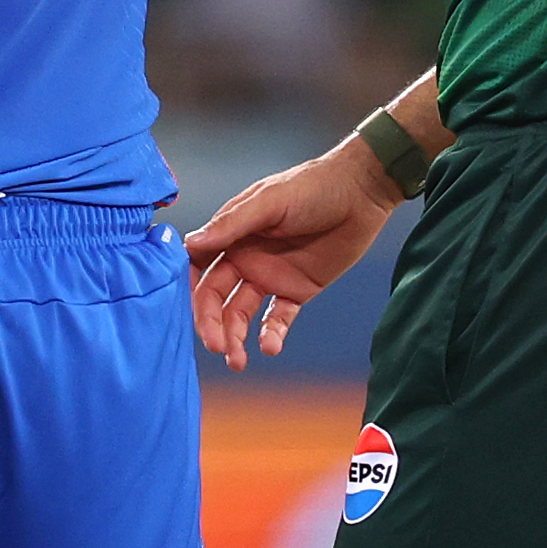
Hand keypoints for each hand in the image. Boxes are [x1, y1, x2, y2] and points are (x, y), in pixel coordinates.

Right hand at [184, 142, 401, 370]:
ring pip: (242, 313)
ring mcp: (270, 276)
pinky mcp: (297, 290)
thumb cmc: (311, 187)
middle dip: (211, 323)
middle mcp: (245, 258)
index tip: (186, 312)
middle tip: (215, 346)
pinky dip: (271, 334)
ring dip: (236, 336)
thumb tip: (189, 244)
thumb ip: (231, 225)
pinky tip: (270, 348)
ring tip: (238, 360)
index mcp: (232, 235)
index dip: (190, 290)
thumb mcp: (269, 202)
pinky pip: (278, 318)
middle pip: (216, 297)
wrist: (360, 194)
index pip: (199, 267)